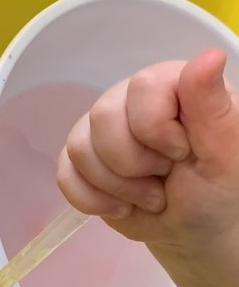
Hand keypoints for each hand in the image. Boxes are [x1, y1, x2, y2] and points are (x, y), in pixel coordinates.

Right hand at [57, 48, 238, 286]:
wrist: (191, 230)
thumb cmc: (217, 192)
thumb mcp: (225, 155)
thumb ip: (213, 107)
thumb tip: (207, 57)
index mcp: (171, 84)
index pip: (142, 88)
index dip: (156, 130)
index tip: (182, 153)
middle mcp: (129, 97)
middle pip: (102, 118)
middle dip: (134, 165)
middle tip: (163, 178)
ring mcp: (99, 128)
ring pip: (79, 148)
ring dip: (116, 187)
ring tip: (147, 195)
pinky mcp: (79, 158)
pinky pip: (64, 173)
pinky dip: (92, 200)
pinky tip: (120, 204)